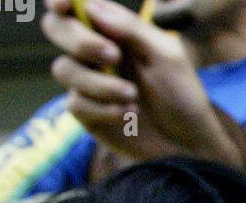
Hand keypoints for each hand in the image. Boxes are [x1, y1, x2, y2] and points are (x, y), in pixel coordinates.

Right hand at [41, 0, 240, 164]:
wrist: (189, 144)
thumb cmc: (182, 96)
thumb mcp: (166, 56)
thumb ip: (131, 29)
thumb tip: (91, 7)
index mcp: (113, 30)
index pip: (75, 6)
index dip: (60, 0)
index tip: (63, 5)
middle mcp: (94, 52)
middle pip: (56, 29)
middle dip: (79, 40)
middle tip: (113, 55)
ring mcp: (88, 82)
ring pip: (64, 69)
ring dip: (99, 82)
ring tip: (133, 95)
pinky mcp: (88, 113)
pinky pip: (75, 103)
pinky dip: (103, 108)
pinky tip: (129, 113)